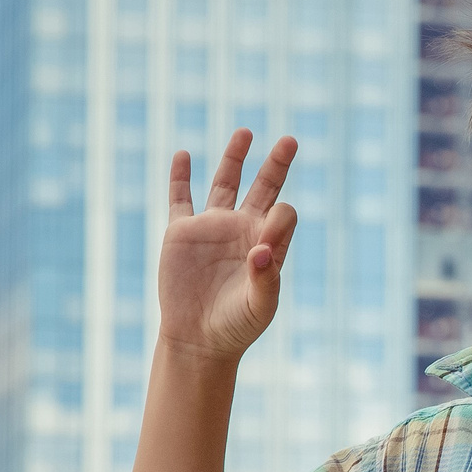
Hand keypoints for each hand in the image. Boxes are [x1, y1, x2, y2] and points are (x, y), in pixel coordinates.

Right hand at [158, 131, 297, 361]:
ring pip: (225, 183)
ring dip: (235, 158)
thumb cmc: (236, 326)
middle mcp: (242, 229)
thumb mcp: (259, 306)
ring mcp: (212, 228)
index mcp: (268, 243)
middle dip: (277, 164)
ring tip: (246, 132)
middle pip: (264, 187)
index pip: (281, 212)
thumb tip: (261, 250)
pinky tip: (184, 154)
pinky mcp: (181, 233)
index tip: (263, 244)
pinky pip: (180, 198)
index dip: (278, 218)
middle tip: (291, 140)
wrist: (198, 339)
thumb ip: (266, 279)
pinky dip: (180, 176)